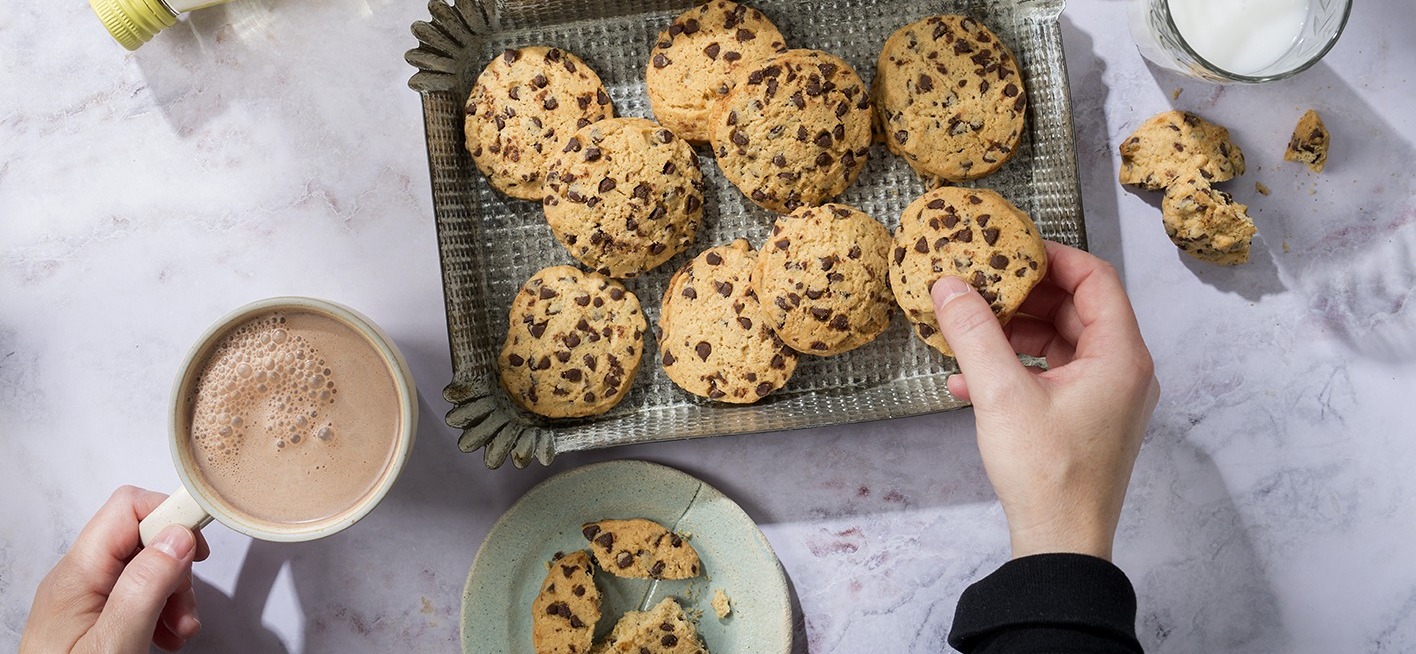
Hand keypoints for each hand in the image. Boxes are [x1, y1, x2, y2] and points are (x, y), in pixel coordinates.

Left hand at [22, 486, 210, 652]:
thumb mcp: (114, 644)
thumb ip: (144, 588)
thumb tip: (176, 537)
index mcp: (76, 575)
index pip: (128, 508)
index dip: (169, 516)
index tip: (201, 545)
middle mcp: (78, 577)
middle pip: (144, 536)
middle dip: (178, 568)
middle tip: (185, 609)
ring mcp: (85, 596)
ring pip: (148, 565)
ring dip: (175, 594)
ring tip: (178, 630)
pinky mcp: (95, 613)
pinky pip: (139, 592)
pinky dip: (163, 609)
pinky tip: (166, 636)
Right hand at [931, 241, 1158, 560]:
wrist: (1061, 545)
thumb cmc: (1045, 473)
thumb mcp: (1000, 394)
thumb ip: (974, 333)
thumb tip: (949, 285)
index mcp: (1120, 356)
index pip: (1095, 278)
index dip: (1052, 256)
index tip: (1009, 248)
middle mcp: (1124, 371)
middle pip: (1077, 308)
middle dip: (1023, 295)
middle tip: (980, 284)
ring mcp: (1108, 398)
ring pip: (1061, 342)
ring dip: (1013, 332)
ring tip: (967, 331)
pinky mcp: (1088, 420)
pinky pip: (1053, 375)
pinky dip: (1016, 368)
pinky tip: (967, 381)